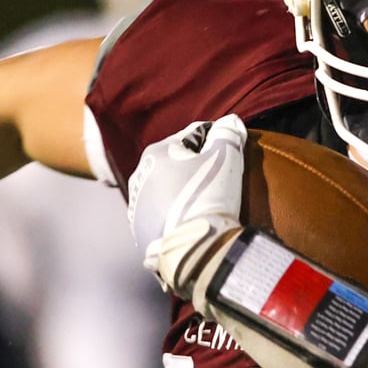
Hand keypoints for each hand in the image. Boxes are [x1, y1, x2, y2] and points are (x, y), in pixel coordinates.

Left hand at [127, 116, 246, 299]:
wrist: (193, 246)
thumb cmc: (210, 195)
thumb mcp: (227, 156)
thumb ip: (228, 133)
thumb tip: (229, 121)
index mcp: (156, 153)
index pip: (191, 136)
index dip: (215, 141)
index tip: (230, 152)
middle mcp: (139, 175)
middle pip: (175, 164)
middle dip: (195, 168)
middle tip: (220, 182)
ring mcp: (136, 205)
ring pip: (166, 190)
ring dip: (183, 192)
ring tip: (206, 205)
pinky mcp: (140, 231)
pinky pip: (162, 216)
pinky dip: (175, 215)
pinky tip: (192, 222)